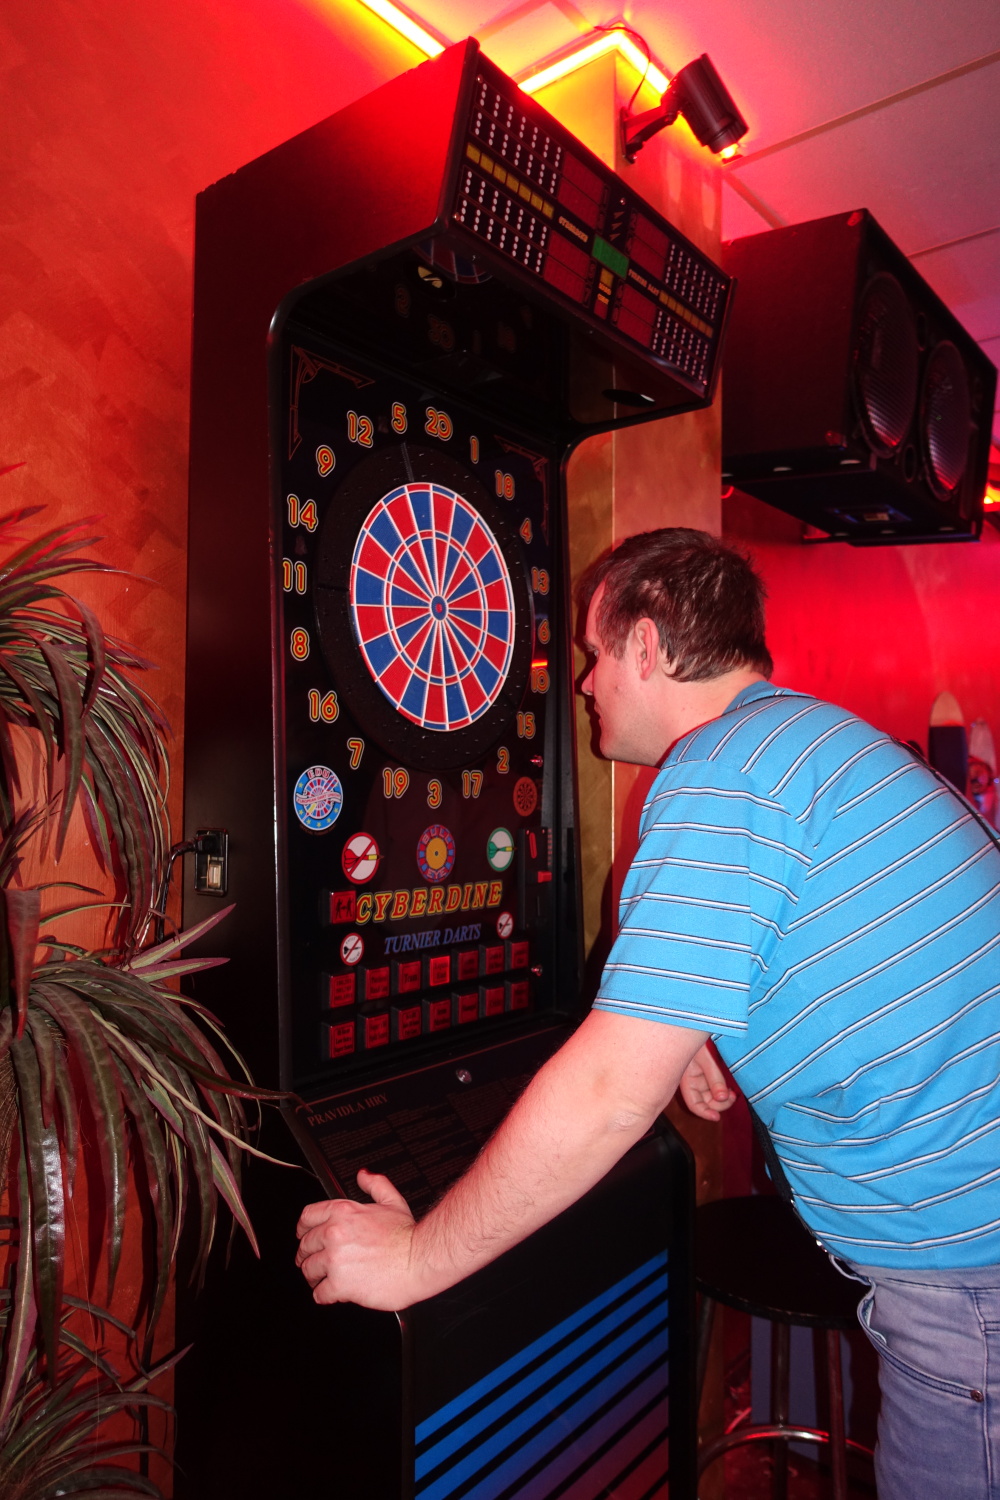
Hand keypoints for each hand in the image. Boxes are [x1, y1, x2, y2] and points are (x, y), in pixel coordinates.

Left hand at [295, 1169, 417, 1309]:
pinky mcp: (339, 1285)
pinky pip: (319, 1293)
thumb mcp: (392, 1202)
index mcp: (343, 1212)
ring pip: (308, 1270)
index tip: (304, 1236)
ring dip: (313, 1276)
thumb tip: (363, 1176)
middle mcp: (335, 1233)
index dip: (303, 1229)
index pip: (307, 1217)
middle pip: (305, 1245)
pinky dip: (323, 1295)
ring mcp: (335, 1260)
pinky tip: (330, 1293)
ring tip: (321, 1279)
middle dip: (307, 1255)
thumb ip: (375, 1185)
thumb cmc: (408, 1235)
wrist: (419, 1259)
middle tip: (313, 1261)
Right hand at [679, 1044, 736, 1121]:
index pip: (694, 1104)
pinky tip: (729, 1087)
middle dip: (719, 1104)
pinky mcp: (709, 1071)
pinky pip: (717, 1085)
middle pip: (706, 1101)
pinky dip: (724, 1089)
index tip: (717, 1117)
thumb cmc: (693, 1038)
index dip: (704, 1113)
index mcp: (687, 1080)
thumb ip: (714, 1078)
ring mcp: (702, 1076)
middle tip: (732, 1097)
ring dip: (724, 1097)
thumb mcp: (705, 1059)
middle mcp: (693, 1081)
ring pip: (713, 1095)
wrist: (695, 1024)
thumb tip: (722, 1098)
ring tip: (732, 1092)